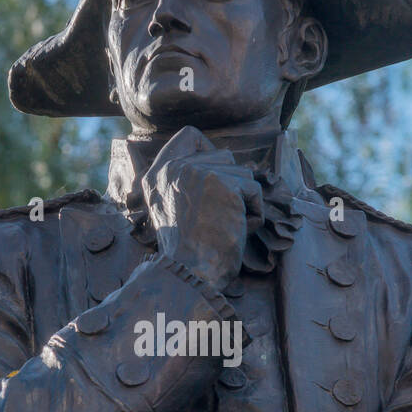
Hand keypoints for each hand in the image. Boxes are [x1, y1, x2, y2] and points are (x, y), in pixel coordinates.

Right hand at [142, 126, 262, 289]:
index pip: (189, 136)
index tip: (217, 181)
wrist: (190, 275)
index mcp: (157, 176)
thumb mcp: (176, 212)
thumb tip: (230, 161)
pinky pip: (254, 189)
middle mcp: (173, 168)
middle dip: (232, 186)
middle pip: (223, 156)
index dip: (211, 153)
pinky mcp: (221, 183)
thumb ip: (189, 184)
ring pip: (242, 172)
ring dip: (243, 201)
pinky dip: (254, 212)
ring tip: (227, 225)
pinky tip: (238, 229)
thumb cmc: (189, 254)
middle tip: (220, 216)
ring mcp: (196, 172)